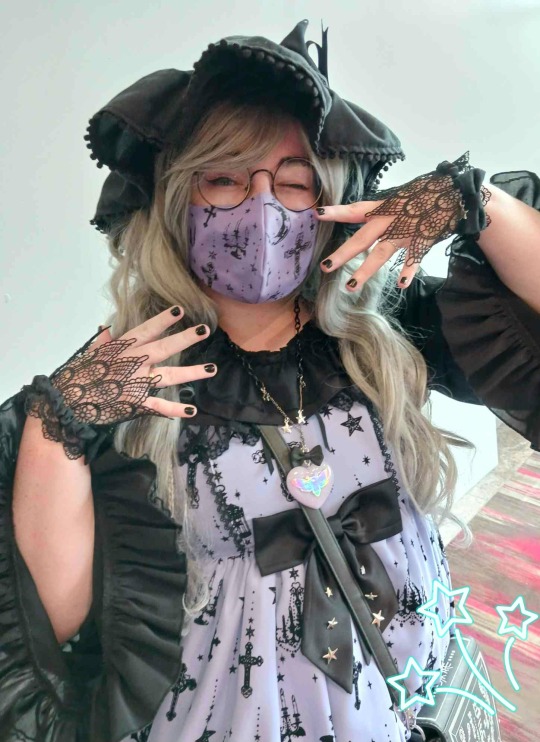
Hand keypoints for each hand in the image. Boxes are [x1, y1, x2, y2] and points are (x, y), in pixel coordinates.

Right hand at [53, 306, 216, 423]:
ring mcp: (136, 383)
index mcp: (122, 348)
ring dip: (191, 372)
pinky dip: (175, 410)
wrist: (66, 402)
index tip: (180, 310)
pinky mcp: (136, 403)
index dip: (163, 320)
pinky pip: (159, 406)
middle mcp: (133, 363)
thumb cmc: (77, 375)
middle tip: (204, 330)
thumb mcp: (89, 354)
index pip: (146, 330)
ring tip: (212, 369)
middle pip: (164, 348)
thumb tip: (106, 328)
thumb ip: (102, 342)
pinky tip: (192, 409)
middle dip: (185, 338)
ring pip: (169, 375)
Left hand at [315, 155, 487, 290]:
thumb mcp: (399, 198)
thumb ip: (382, 211)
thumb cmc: (425, 196)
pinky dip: (408, 272)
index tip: (317, 215)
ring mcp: (405, 232)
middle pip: (362, 238)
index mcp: (383, 207)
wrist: (456, 193)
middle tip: (325, 266)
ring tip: (350, 286)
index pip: (355, 210)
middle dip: (343, 253)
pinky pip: (413, 259)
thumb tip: (363, 218)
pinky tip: (400, 285)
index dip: (337, 212)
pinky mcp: (422, 241)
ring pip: (381, 253)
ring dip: (366, 270)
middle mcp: (390, 219)